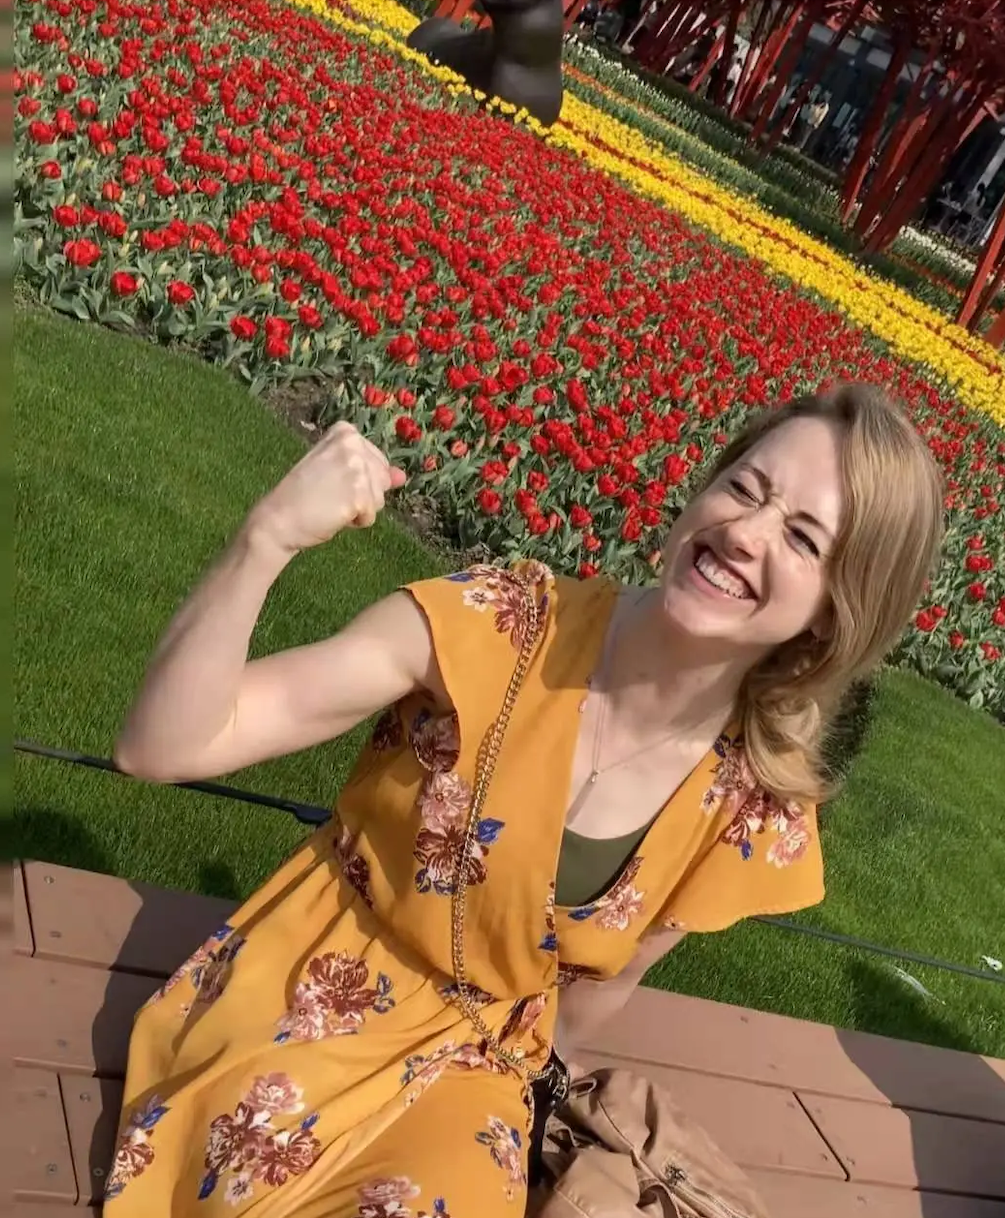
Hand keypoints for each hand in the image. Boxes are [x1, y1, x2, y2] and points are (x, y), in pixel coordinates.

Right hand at [247, 423, 406, 554]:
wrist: (278, 518)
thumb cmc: (303, 494)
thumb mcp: (337, 472)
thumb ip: (370, 470)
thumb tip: (402, 477)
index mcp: (345, 432)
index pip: (377, 462)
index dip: (358, 479)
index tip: (330, 479)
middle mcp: (353, 444)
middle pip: (383, 479)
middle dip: (363, 494)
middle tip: (330, 494)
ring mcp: (357, 468)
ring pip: (380, 498)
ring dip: (360, 509)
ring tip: (331, 504)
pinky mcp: (359, 495)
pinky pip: (372, 516)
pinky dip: (356, 522)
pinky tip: (334, 515)